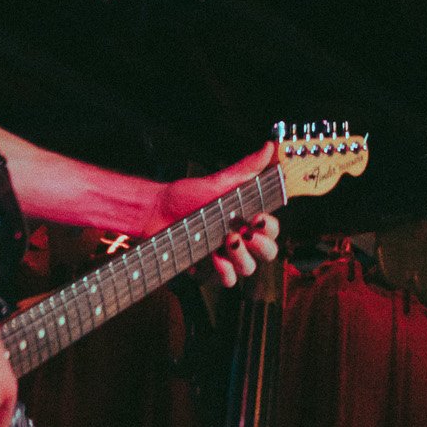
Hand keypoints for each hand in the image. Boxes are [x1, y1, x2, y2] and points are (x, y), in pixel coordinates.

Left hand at [166, 141, 279, 289]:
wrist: (154, 212)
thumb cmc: (184, 196)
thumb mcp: (218, 181)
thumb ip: (246, 168)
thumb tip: (270, 147)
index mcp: (245, 219)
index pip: (272, 229)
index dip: (271, 227)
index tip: (258, 218)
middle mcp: (239, 239)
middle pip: (268, 253)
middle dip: (263, 245)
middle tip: (246, 232)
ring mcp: (224, 255)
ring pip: (249, 268)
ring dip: (242, 257)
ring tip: (226, 241)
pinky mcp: (208, 268)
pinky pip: (227, 280)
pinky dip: (224, 272)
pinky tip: (214, 257)